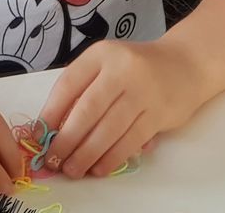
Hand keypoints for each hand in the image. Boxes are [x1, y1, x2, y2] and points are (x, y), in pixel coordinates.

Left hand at [38, 39, 208, 177]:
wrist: (185, 64)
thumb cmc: (136, 68)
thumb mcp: (107, 64)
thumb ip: (83, 89)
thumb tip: (53, 129)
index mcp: (103, 54)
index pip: (69, 84)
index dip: (50, 112)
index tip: (39, 136)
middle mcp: (123, 68)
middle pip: (87, 110)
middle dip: (66, 140)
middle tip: (53, 161)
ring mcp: (143, 91)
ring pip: (108, 130)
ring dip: (87, 155)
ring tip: (73, 170)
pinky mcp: (159, 112)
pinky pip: (130, 141)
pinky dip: (112, 158)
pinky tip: (99, 168)